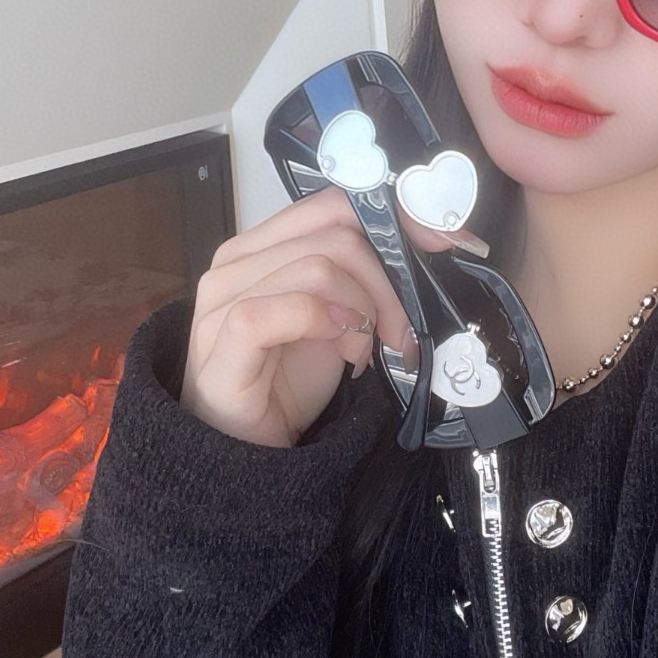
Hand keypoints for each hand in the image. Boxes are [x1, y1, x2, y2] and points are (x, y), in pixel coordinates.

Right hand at [179, 186, 459, 447]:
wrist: (247, 454)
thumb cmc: (285, 382)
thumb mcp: (333, 318)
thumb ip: (358, 277)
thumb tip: (421, 245)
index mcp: (259, 245)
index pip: (332, 204)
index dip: (392, 220)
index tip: (435, 247)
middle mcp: (235, 261)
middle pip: (337, 237)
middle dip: (385, 283)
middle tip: (398, 330)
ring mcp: (222, 297)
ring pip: (320, 268)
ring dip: (362, 312)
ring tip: (362, 350)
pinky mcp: (225, 335)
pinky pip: (291, 307)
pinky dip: (329, 324)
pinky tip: (344, 351)